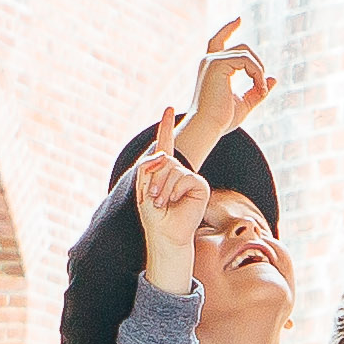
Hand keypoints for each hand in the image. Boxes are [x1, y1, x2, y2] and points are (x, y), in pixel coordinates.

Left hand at [130, 139, 206, 287]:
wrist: (165, 233)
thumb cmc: (153, 214)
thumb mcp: (143, 186)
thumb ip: (148, 165)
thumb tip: (166, 156)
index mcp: (165, 170)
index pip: (166, 143)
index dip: (167, 126)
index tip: (169, 109)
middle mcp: (179, 171)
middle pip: (163, 159)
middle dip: (153, 178)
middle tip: (153, 198)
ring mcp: (190, 177)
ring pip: (172, 168)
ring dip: (161, 187)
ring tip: (161, 202)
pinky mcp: (200, 186)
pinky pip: (184, 177)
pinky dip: (174, 190)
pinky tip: (175, 201)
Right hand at [176, 15, 273, 161]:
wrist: (207, 127)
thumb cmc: (221, 119)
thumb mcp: (244, 103)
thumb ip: (257, 90)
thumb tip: (273, 79)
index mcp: (212, 68)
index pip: (218, 40)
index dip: (228, 28)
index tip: (239, 19)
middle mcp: (209, 61)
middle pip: (242, 48)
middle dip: (257, 64)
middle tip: (262, 87)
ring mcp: (212, 61)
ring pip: (246, 53)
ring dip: (259, 72)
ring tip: (261, 90)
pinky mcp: (217, 64)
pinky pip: (246, 60)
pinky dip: (257, 73)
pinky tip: (259, 87)